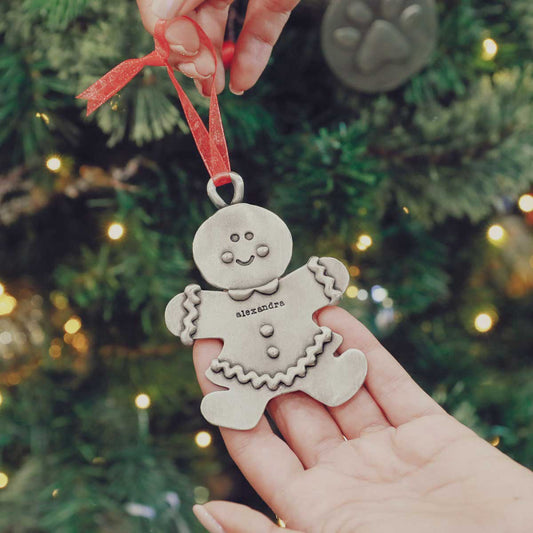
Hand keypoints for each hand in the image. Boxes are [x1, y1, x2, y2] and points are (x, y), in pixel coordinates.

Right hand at [136, 0, 299, 95]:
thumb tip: (158, 22)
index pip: (160, 1)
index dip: (165, 28)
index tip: (179, 48)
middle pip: (186, 15)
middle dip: (189, 50)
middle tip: (202, 74)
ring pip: (220, 25)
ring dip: (214, 62)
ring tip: (214, 89)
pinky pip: (261, 26)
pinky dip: (252, 55)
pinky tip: (243, 82)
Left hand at [191, 307, 532, 531]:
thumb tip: (205, 506)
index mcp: (312, 509)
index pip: (255, 440)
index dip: (227, 396)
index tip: (205, 351)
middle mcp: (346, 475)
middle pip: (294, 405)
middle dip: (266, 361)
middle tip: (240, 315)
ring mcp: (388, 451)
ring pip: (340, 386)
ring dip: (311, 346)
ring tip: (281, 304)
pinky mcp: (431, 433)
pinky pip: (388, 381)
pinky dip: (361, 347)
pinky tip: (332, 315)